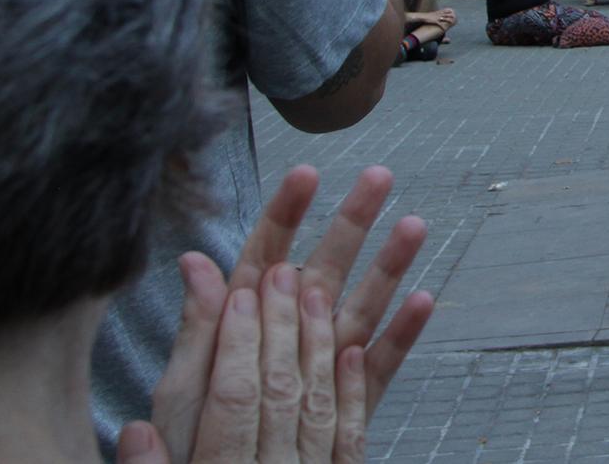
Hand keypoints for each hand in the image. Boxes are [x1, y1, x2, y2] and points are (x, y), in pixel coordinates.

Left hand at [135, 166, 432, 463]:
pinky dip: (401, 335)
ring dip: (389, 266)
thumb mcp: (185, 385)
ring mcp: (324, 366)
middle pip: (325, 267)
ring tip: (414, 224)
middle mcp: (291, 335)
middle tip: (379, 176)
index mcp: (245, 324)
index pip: (266, 255)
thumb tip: (194, 260)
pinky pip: (380, 367)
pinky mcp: (350, 405)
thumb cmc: (191, 445)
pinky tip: (423, 301)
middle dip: (352, 220)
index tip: (308, 173)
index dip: (287, 212)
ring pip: (361, 307)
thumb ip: (200, 327)